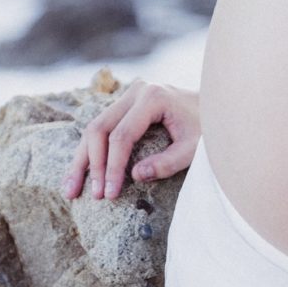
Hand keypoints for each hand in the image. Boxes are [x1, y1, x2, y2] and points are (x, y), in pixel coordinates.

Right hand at [61, 78, 200, 201]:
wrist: (217, 104)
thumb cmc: (208, 128)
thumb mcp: (194, 148)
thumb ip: (168, 162)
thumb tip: (135, 176)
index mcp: (152, 97)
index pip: (121, 136)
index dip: (112, 168)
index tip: (109, 194)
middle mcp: (136, 91)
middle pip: (99, 129)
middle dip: (91, 165)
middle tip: (90, 195)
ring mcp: (129, 95)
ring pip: (94, 127)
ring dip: (82, 159)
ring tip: (70, 189)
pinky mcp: (126, 103)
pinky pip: (101, 127)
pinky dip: (90, 151)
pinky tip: (79, 172)